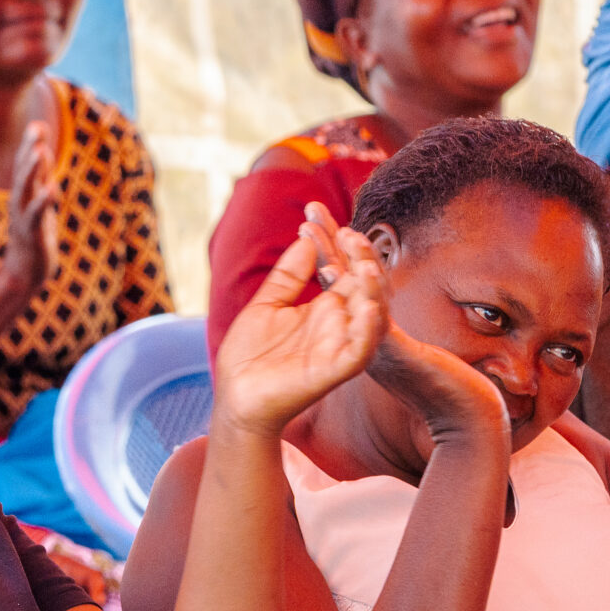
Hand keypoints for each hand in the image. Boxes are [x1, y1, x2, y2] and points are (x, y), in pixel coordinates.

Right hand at [0, 119, 59, 295]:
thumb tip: (42, 150)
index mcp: (22, 195)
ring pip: (24, 190)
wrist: (25, 273)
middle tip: (36, 127)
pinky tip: (52, 188)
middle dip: (28, 150)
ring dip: (30, 169)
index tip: (38, 123)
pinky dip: (42, 201)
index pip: (24, 165)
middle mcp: (18, 203)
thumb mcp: (39, 203)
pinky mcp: (31, 235)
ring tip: (39, 151)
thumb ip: (40, 178)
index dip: (30, 144)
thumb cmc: (34, 235)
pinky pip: (35, 215)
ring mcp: (22, 219)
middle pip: (22, 172)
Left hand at [211, 207, 389, 435]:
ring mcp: (339, 346)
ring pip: (371, 315)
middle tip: (350, 234)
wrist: (236, 397)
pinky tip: (364, 305)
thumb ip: (289, 274)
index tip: (321, 213)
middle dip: (362, 259)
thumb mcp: (268, 304)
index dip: (339, 244)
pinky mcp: (336, 369)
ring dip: (373, 290)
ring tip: (365, 265)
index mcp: (325, 309)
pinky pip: (361, 347)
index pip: (344, 270)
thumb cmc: (250, 355)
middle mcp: (338, 325)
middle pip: (363, 287)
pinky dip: (366, 326)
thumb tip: (307, 237)